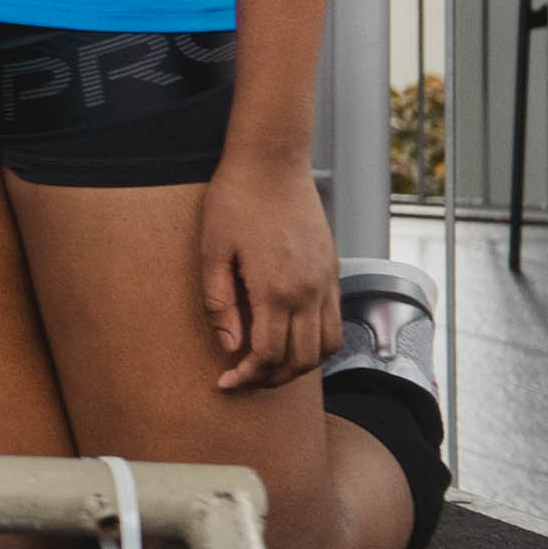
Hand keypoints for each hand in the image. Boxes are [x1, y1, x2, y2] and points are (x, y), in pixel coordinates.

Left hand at [200, 154, 342, 391]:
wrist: (272, 164)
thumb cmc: (234, 202)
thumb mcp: (212, 251)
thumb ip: (220, 303)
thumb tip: (230, 347)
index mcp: (274, 289)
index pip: (267, 355)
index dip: (246, 377)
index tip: (224, 383)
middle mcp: (308, 292)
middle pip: (300, 360)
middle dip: (271, 379)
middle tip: (243, 380)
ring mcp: (326, 283)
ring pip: (326, 348)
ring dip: (299, 366)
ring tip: (269, 367)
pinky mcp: (333, 272)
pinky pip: (335, 322)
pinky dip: (318, 344)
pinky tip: (292, 340)